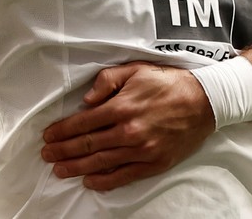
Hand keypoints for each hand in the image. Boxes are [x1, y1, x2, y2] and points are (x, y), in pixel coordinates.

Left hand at [41, 62, 214, 190]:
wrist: (205, 102)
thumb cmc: (169, 83)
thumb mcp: (136, 69)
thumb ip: (108, 81)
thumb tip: (86, 100)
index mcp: (122, 107)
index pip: (83, 122)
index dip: (62, 131)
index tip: (48, 136)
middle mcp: (129, 131)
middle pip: (88, 144)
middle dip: (63, 151)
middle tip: (47, 155)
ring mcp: (141, 150)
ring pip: (101, 162)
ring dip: (77, 167)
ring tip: (60, 170)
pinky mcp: (154, 163)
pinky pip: (124, 176)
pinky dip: (104, 181)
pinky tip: (89, 181)